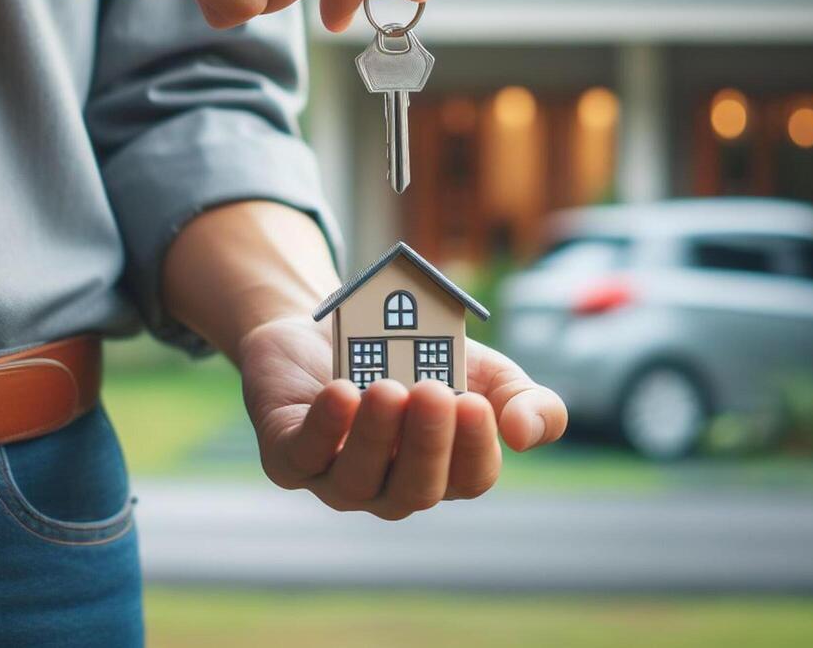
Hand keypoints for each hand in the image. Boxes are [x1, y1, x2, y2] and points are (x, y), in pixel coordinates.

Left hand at [237, 317, 567, 519]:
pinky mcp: (288, 456)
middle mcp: (390, 485)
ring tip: (387, 387)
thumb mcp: (482, 369)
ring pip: (357, 481)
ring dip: (375, 436)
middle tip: (432, 391)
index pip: (468, 479)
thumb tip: (524, 434)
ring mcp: (337, 478)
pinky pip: (303, 456)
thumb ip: (524, 399)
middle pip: (414, 490)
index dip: (473, 447)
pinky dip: (323, 428)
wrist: (335, 323)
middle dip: (426, 444)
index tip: (475, 401)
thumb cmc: (414, 358)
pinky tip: (342, 393)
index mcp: (444, 470)